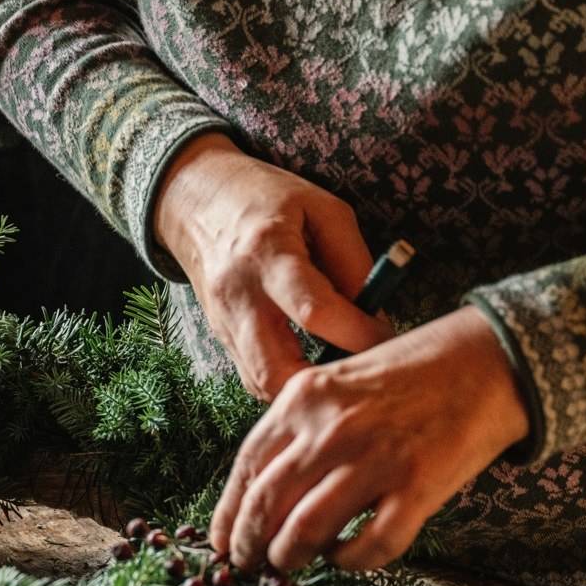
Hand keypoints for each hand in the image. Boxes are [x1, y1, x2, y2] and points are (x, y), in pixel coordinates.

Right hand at [153, 133, 390, 399]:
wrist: (197, 199)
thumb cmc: (266, 198)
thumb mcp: (323, 209)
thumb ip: (353, 260)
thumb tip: (376, 315)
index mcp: (268, 253)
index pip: (314, 312)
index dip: (358, 333)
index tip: (388, 338)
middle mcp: (239, 294)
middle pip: (275, 369)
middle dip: (323, 382)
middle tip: (358, 372)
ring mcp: (224, 320)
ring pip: (260, 383)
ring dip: (302, 387)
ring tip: (337, 370)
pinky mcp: (220, 334)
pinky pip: (252, 376)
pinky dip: (285, 380)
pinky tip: (310, 364)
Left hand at [209, 307, 528, 571]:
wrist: (486, 361)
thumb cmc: (410, 372)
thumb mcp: (337, 381)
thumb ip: (301, 426)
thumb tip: (267, 487)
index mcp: (303, 399)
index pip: (246, 466)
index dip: (228, 512)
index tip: (220, 539)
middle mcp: (330, 430)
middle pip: (267, 502)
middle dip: (248, 543)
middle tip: (247, 563)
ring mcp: (374, 460)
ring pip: (306, 530)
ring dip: (289, 556)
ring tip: (288, 563)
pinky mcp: (417, 489)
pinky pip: (370, 546)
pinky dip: (351, 561)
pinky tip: (346, 556)